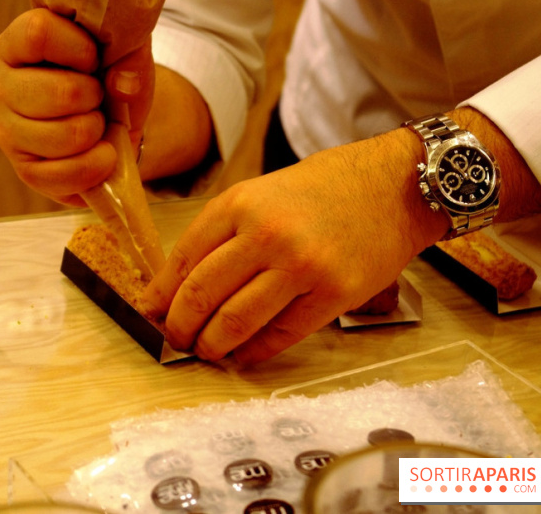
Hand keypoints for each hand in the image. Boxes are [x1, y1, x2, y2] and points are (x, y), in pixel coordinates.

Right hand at [0, 9, 153, 205]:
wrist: (112, 120)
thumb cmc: (108, 75)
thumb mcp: (125, 50)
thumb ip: (129, 54)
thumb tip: (123, 85)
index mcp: (15, 44)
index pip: (38, 33)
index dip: (80, 48)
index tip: (94, 59)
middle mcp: (0, 88)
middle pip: (59, 92)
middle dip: (95, 96)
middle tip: (97, 96)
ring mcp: (7, 132)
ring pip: (65, 136)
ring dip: (96, 131)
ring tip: (97, 123)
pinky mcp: (25, 170)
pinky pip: (65, 174)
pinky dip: (95, 166)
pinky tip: (103, 154)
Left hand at [142, 131, 448, 363]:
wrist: (391, 185)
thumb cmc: (320, 191)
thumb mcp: (259, 194)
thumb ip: (221, 235)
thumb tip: (179, 286)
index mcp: (239, 204)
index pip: (183, 258)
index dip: (161, 294)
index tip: (149, 313)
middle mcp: (266, 233)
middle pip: (201, 294)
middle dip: (179, 326)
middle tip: (175, 339)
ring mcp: (302, 265)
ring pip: (235, 321)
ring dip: (211, 345)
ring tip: (205, 351)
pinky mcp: (334, 293)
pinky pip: (280, 335)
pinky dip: (254, 352)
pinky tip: (243, 355)